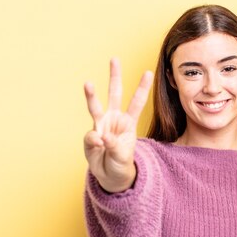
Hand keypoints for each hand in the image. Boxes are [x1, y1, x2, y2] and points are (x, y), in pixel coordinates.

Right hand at [83, 58, 152, 192]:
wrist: (111, 177)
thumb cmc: (121, 164)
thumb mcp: (123, 157)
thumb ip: (113, 145)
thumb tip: (99, 136)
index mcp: (128, 122)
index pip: (137, 102)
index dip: (142, 88)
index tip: (148, 72)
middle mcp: (114, 119)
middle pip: (115, 94)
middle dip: (115, 76)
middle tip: (115, 58)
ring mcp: (100, 126)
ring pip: (95, 106)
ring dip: (91, 95)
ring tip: (88, 83)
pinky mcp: (90, 137)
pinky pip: (90, 136)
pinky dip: (94, 143)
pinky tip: (99, 148)